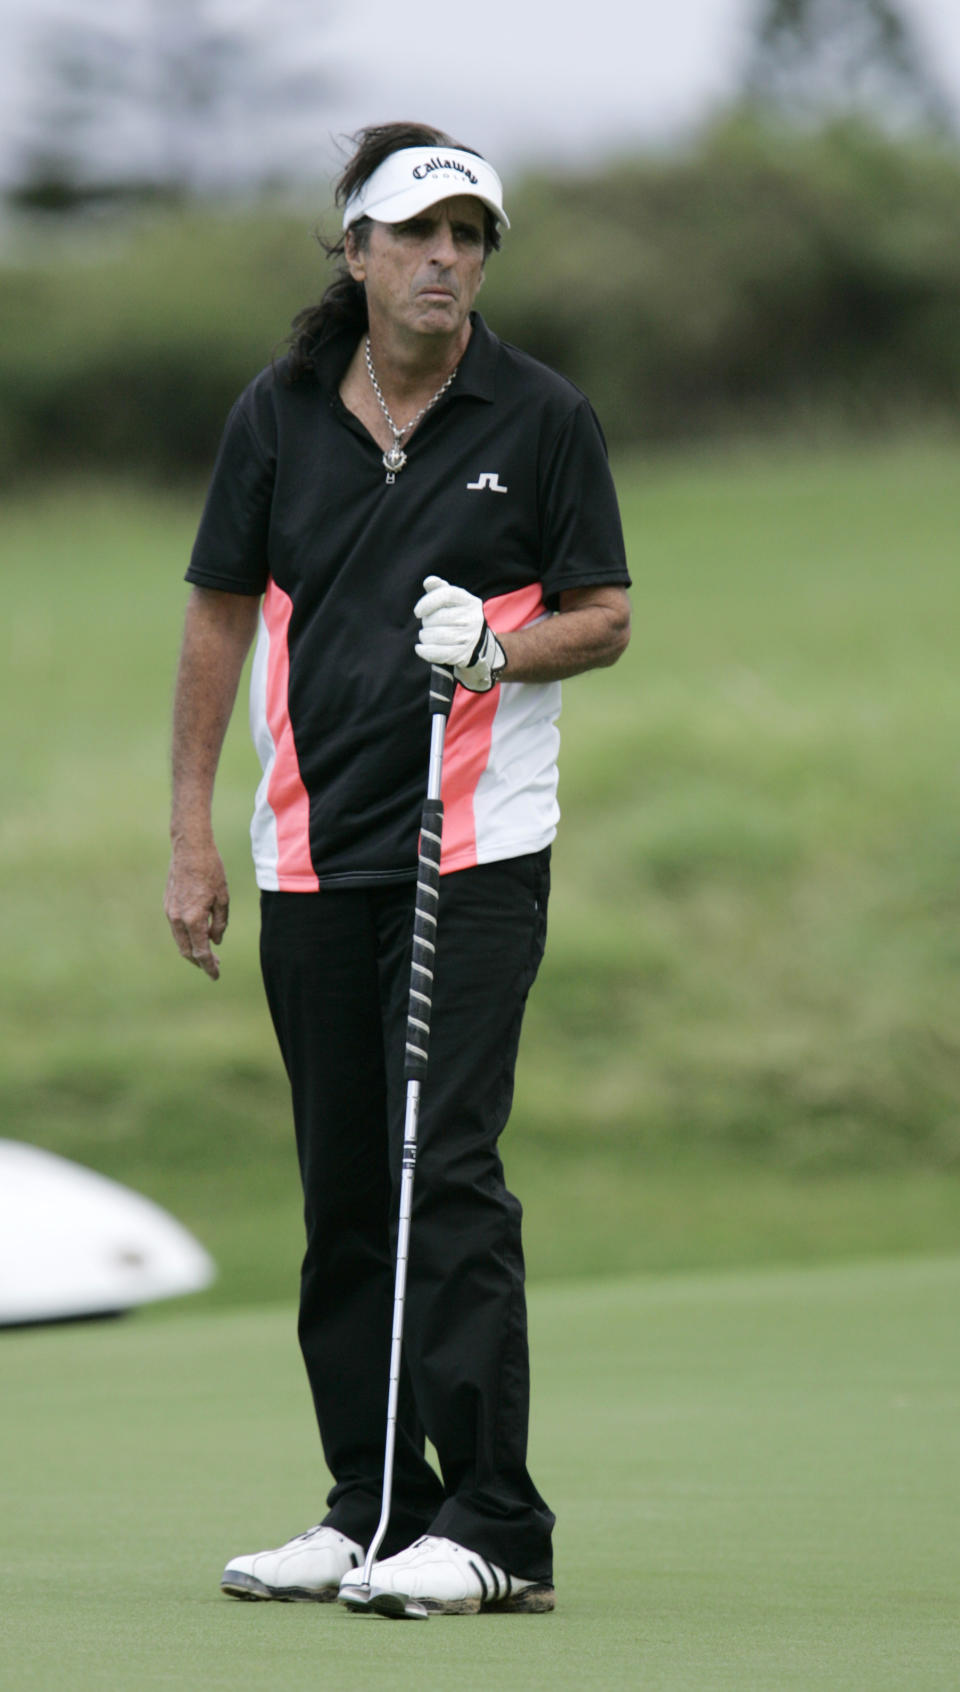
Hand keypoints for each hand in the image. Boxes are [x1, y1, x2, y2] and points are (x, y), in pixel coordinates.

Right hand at [164, 840, 229, 980]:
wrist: (190, 849)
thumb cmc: (211, 871)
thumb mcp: (223, 899)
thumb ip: (220, 923)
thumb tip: (215, 942)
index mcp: (194, 919)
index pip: (201, 952)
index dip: (209, 967)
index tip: (216, 976)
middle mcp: (178, 919)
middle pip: (187, 951)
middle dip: (200, 962)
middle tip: (214, 966)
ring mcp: (170, 912)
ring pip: (179, 940)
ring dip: (192, 950)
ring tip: (208, 954)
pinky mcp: (167, 904)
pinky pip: (176, 928)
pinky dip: (186, 937)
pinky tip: (198, 935)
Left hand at [414, 576, 506, 692]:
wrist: (475, 643)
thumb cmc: (457, 616)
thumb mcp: (452, 601)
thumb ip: (439, 589)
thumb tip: (429, 582)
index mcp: (469, 601)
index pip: (447, 595)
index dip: (428, 601)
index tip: (417, 612)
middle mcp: (472, 618)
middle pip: (440, 617)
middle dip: (427, 622)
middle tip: (428, 624)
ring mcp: (469, 637)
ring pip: (438, 636)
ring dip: (425, 636)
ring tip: (426, 635)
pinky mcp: (463, 654)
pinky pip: (439, 653)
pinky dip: (425, 651)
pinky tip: (420, 648)